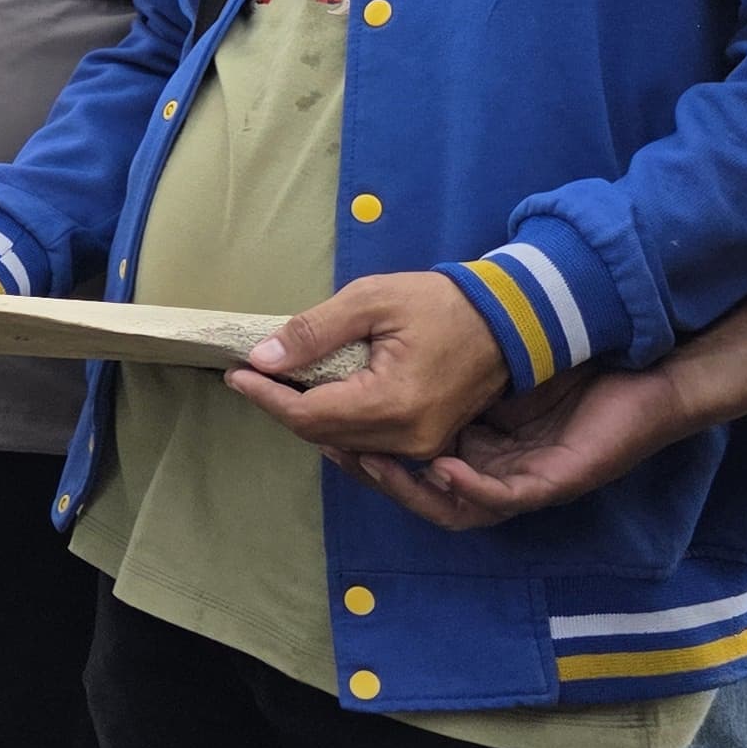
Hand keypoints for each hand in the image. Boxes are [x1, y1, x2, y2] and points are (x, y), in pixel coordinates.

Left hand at [227, 271, 506, 459]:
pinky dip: (335, 424)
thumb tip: (264, 358)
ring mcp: (421, 447)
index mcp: (393, 403)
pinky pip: (367, 443)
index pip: (308, 415)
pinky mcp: (427, 444)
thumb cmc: (441, 303)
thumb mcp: (372, 300)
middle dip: (279, 406)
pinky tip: (317, 396)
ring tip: (276, 383)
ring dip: (305, 417)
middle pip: (320, 434)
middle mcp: (407, 438)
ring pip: (341, 443)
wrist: (510, 320)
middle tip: (250, 374)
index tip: (236, 373)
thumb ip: (314, 331)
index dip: (266, 396)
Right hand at [337, 365, 697, 530]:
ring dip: (410, 490)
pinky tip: (440, 467)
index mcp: (471, 443)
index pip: (402, 455)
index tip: (317, 418)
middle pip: (416, 489)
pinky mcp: (547, 485)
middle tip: (333, 447)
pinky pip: (498, 500)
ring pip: (451, 508)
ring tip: (374, 462)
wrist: (646, 374)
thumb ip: (446, 364)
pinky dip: (466, 489)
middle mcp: (488, 471)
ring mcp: (516, 483)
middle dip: (372, 472)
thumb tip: (380, 352)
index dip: (358, 444)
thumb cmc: (572, 361)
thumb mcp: (495, 358)